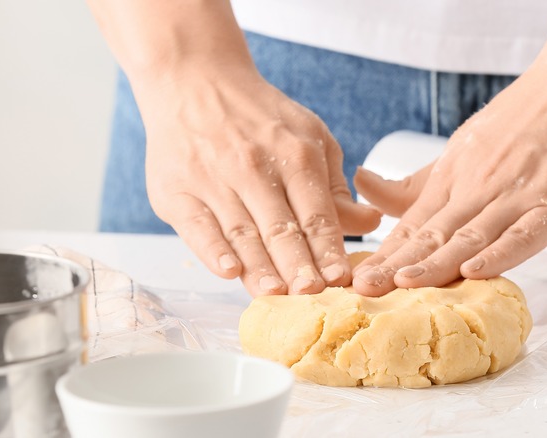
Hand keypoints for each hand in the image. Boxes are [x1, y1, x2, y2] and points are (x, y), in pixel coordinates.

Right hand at [138, 66, 380, 295]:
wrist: (196, 82)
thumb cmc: (261, 119)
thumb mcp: (311, 138)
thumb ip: (334, 188)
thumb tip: (370, 222)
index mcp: (295, 155)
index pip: (316, 214)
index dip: (329, 250)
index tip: (341, 280)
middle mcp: (254, 167)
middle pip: (280, 228)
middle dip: (298, 265)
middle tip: (312, 295)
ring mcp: (212, 178)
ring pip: (241, 232)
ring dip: (259, 267)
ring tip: (275, 294)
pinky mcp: (176, 190)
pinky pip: (196, 226)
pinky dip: (212, 250)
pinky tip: (228, 271)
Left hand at [352, 64, 546, 295]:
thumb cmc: (524, 118)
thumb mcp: (463, 146)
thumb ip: (417, 180)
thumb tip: (362, 184)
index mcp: (455, 174)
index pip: (413, 222)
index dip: (385, 253)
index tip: (357, 279)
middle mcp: (479, 185)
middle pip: (434, 233)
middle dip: (397, 264)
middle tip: (364, 290)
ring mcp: (518, 195)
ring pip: (471, 236)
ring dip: (437, 261)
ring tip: (404, 284)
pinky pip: (524, 233)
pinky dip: (500, 254)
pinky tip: (475, 271)